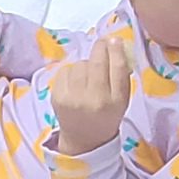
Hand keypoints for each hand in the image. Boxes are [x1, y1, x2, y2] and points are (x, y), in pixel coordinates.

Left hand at [49, 36, 132, 155]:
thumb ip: (121, 75)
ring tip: (89, 77)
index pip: (116, 69)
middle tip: (103, 44)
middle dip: (100, 49)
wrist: (84, 139)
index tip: (115, 39)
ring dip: (86, 64)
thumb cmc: (107, 115)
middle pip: (96, 62)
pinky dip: (72, 71)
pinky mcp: (56, 96)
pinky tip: (76, 82)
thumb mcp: (121, 99)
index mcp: (113, 101)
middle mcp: (92, 100)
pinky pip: (66, 70)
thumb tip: (115, 44)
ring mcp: (72, 98)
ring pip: (80, 64)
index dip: (115, 50)